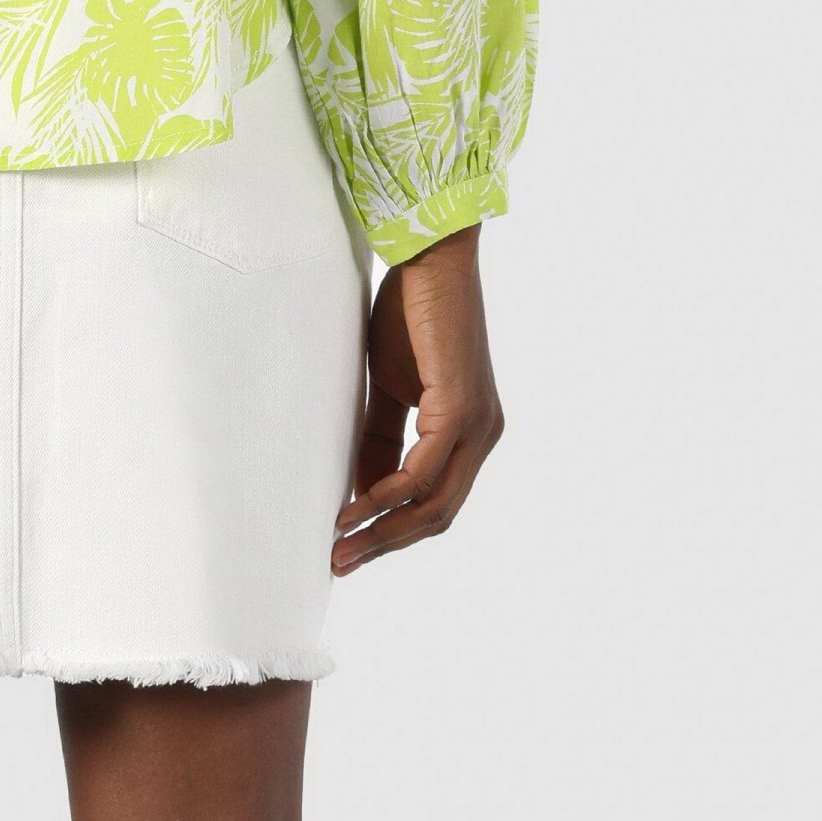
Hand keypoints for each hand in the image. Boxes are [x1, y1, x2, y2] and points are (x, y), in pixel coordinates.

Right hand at [332, 225, 502, 573]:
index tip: (348, 545)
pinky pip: (424, 471)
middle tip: (338, 562)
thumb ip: (381, 437)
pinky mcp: (461, 409)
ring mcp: (478, 426)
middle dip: (384, 544)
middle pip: (437, 516)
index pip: (434, 502)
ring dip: (383, 530)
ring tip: (339, 545)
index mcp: (469, 432)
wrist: (429, 258)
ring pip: (434, 504)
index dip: (392, 530)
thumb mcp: (389, 387)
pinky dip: (388, 495)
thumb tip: (362, 490)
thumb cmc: (409, 313)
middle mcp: (483, 436)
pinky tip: (356, 507)